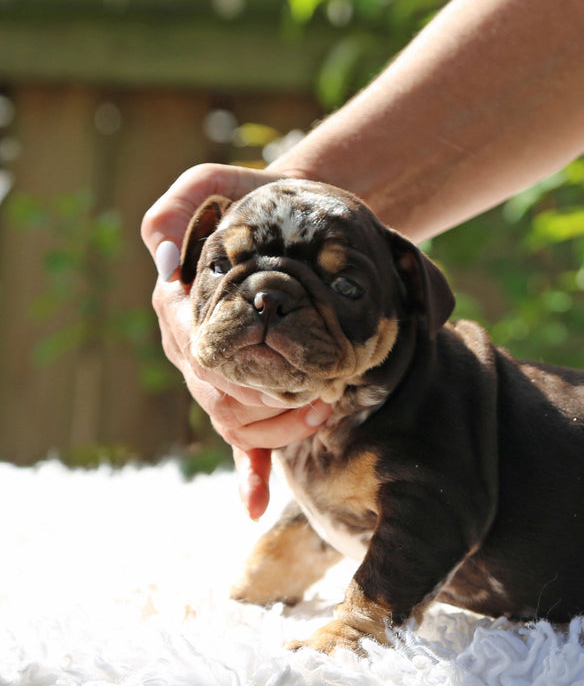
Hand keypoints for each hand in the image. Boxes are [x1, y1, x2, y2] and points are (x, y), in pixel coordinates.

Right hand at [143, 163, 331, 518]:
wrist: (305, 216)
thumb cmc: (261, 199)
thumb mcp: (217, 183)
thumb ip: (179, 203)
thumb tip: (160, 252)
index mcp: (181, 303)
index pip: (190, 345)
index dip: (225, 363)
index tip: (267, 365)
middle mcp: (195, 344)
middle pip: (214, 391)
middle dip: (263, 400)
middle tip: (317, 395)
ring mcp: (223, 372)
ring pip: (233, 418)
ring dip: (274, 428)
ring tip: (322, 414)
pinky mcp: (255, 390)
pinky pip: (243, 440)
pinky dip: (248, 472)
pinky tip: (253, 502)